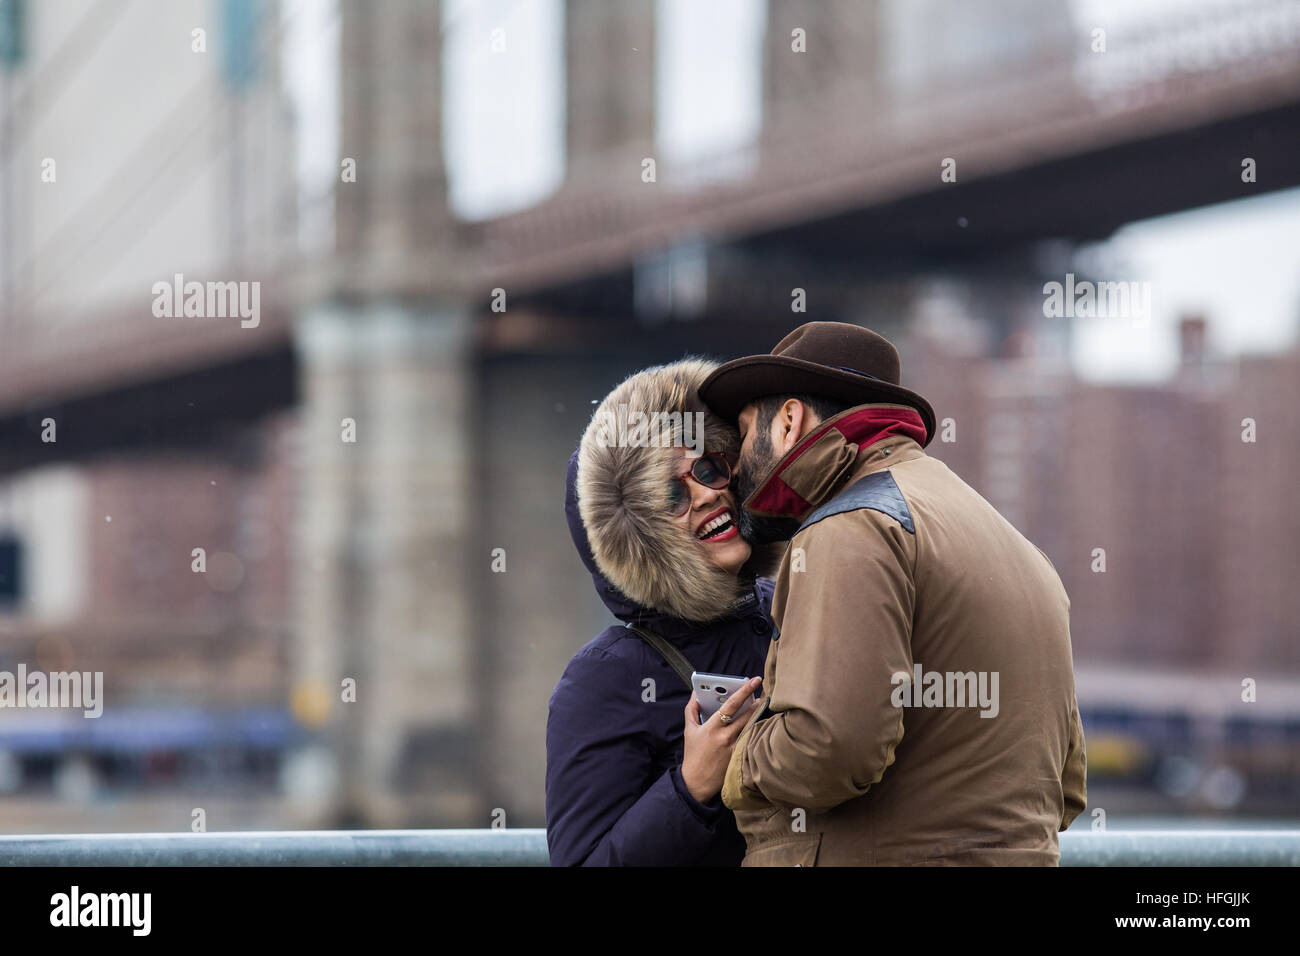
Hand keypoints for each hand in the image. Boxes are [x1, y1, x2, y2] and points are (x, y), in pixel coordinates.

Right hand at [681, 677, 762, 804]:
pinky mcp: (739, 757)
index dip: (744, 690)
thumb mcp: (689, 730)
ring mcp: (734, 747)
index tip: (754, 680)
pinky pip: (750, 740)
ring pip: (751, 727)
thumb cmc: (693, 755)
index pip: (731, 704)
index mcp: (712, 727)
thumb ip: (692, 710)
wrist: (697, 782)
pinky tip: (759, 725)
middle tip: (763, 694)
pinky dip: (755, 731)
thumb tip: (695, 694)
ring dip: (757, 715)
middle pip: (746, 715)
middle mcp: (725, 736)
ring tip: (762, 706)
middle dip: (756, 702)